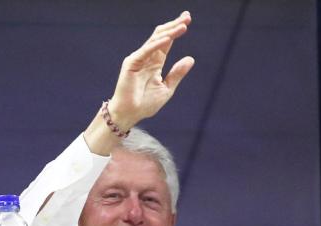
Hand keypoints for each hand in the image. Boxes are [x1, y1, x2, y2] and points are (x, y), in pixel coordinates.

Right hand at [109, 11, 194, 129]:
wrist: (129, 114)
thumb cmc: (145, 104)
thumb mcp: (166, 88)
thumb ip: (177, 73)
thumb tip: (190, 59)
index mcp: (155, 63)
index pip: (166, 42)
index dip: (176, 30)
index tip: (187, 20)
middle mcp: (146, 57)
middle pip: (161, 36)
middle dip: (174, 25)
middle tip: (187, 16)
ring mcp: (138, 59)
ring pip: (154, 41)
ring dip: (169, 32)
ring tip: (182, 25)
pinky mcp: (131, 63)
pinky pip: (146, 51)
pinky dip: (157, 44)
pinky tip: (168, 39)